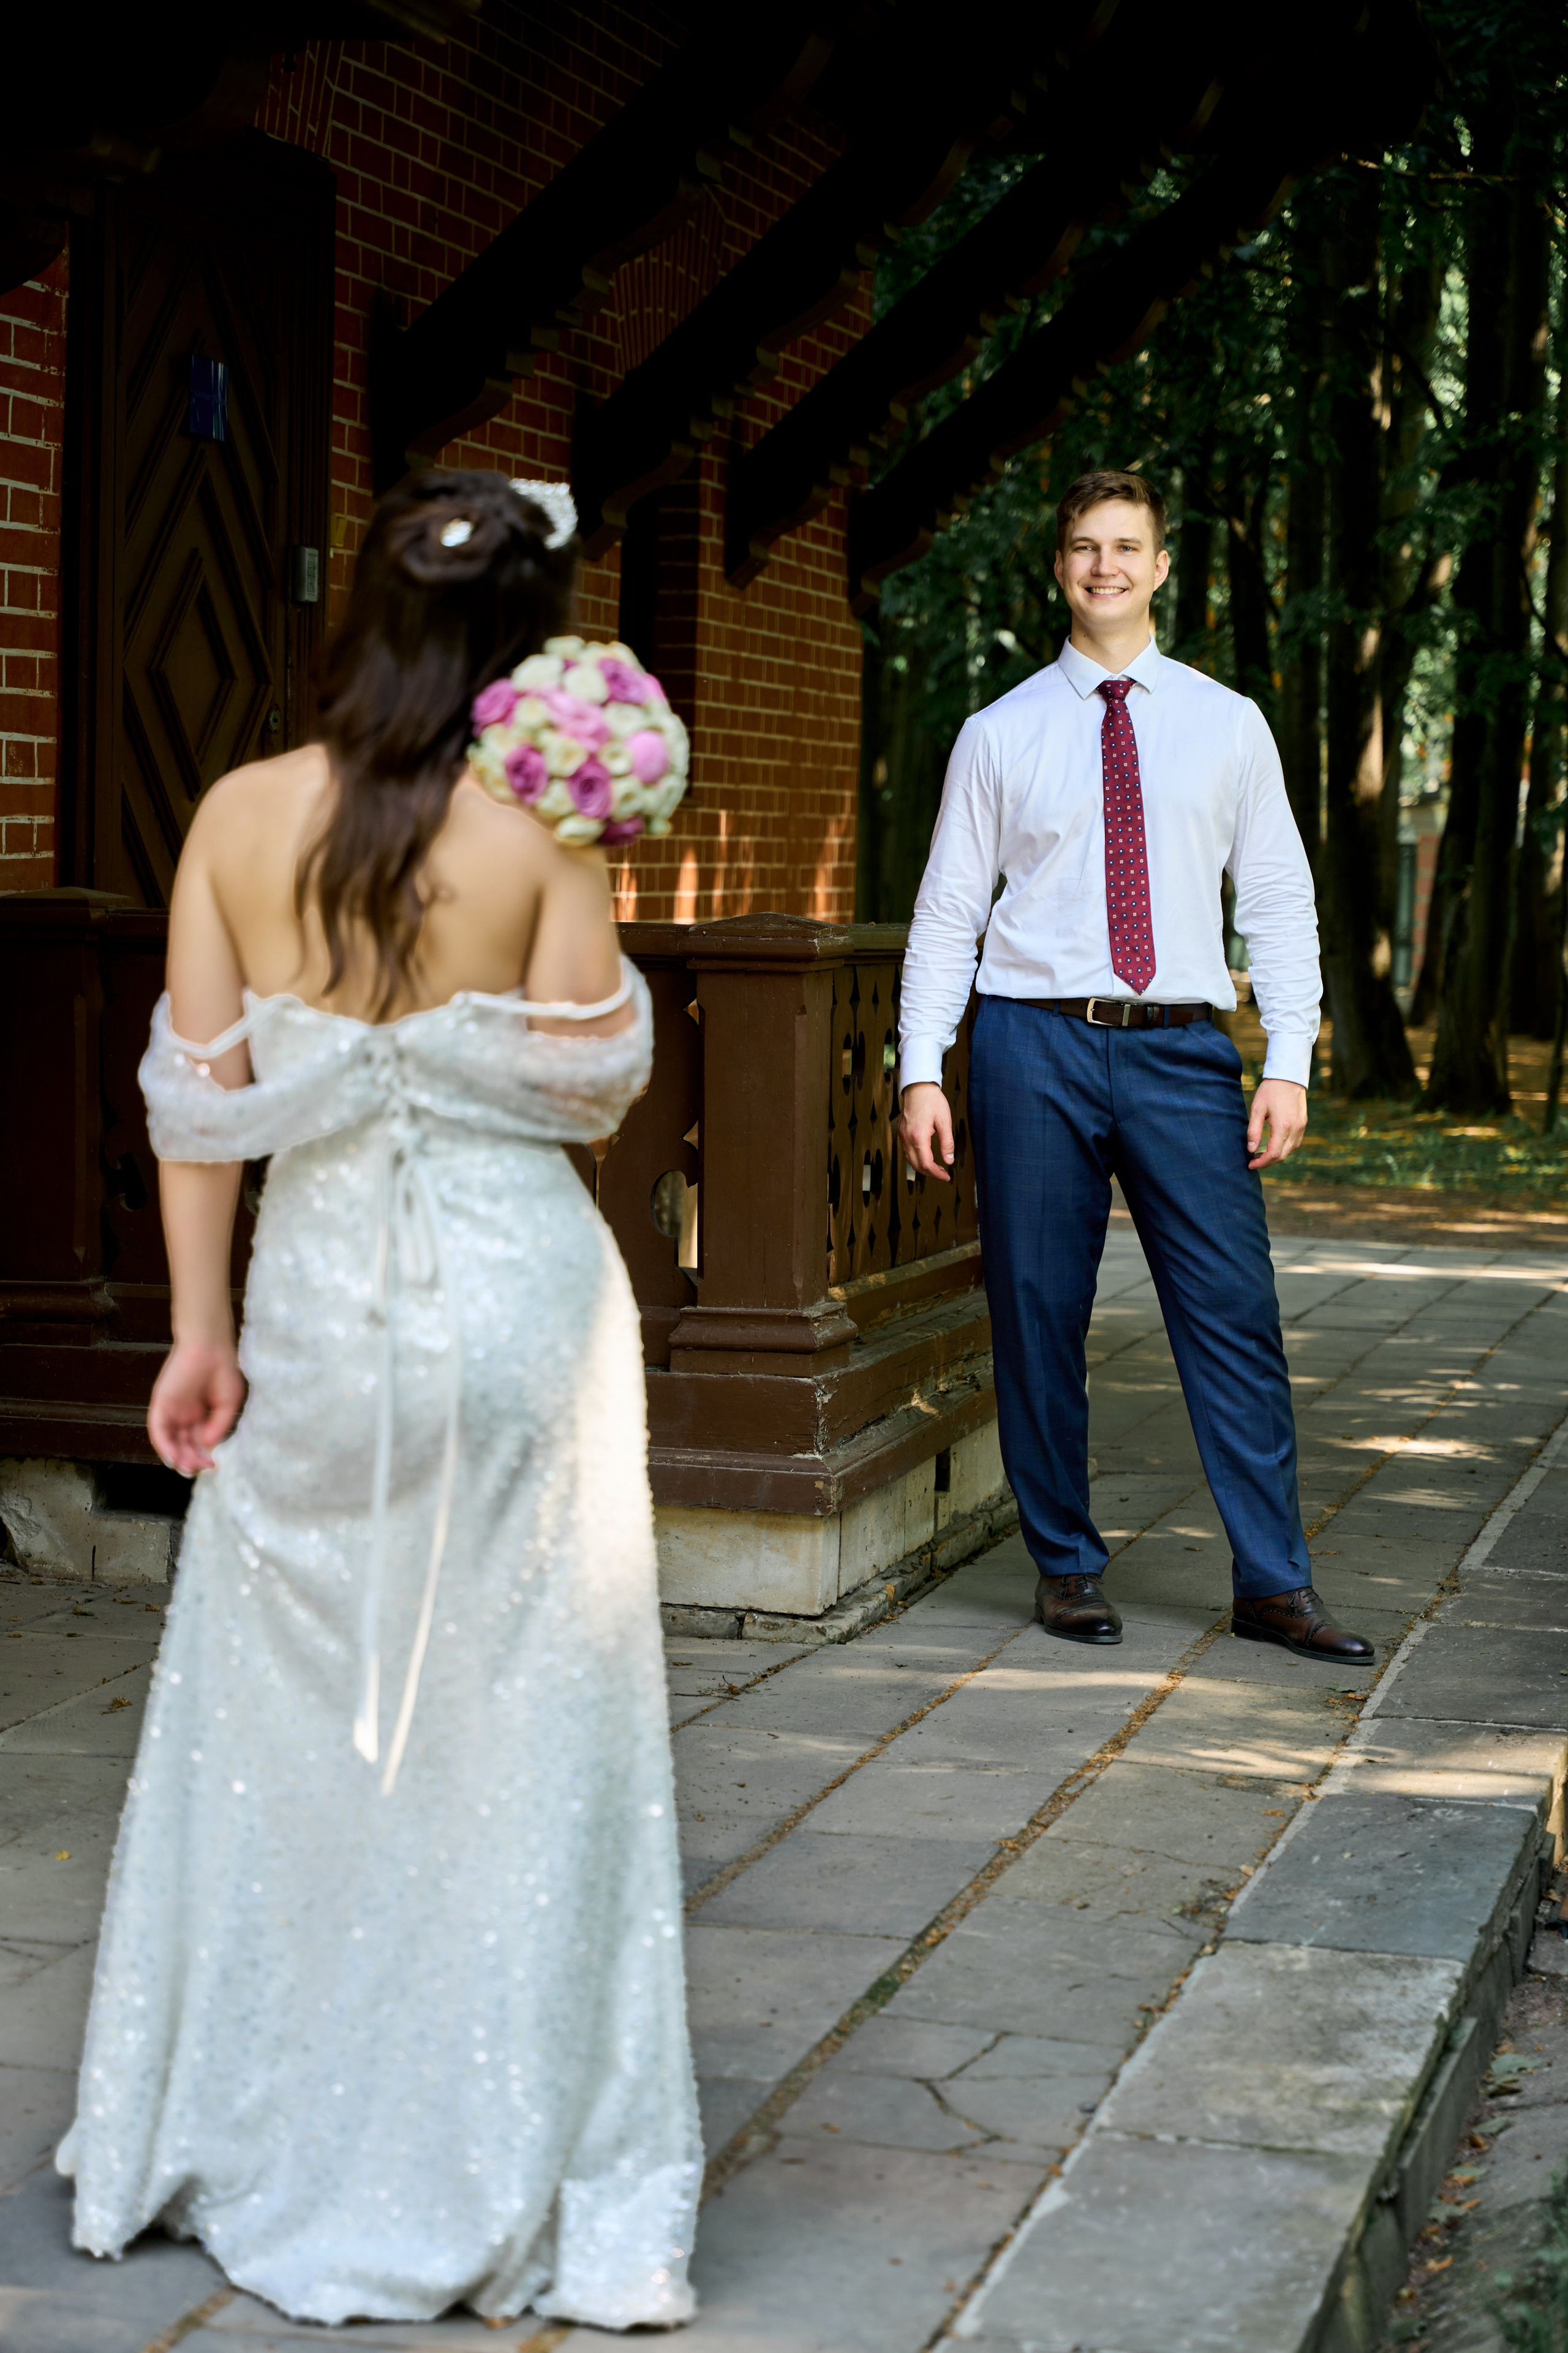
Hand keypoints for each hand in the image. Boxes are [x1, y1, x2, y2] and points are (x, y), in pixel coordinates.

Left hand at [148, 1338, 244, 1474]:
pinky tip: (173, 1459)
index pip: (198, 1441)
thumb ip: (219, 1427)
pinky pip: (158, 1431)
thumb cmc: (223, 1370)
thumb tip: (207, 1446)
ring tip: (188, 1469)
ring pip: (171, 1440)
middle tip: (200, 1469)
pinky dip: (164, 1446)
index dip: (205, 1455)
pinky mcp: (161, 1405)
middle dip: (192, 1459)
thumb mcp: (228, 1404)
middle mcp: (185, 1414)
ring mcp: (172, 1410)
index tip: (214, 1465)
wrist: (209, 1347)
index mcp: (201, 1412)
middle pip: (184, 1443)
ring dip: (178, 1457)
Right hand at [897, 1082, 954, 1182]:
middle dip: (930, 1173)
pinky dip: (916, 1159)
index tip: (946, 1176)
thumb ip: (947, 1143)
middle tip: (943, 1174)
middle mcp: (907, 1138)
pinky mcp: (901, 1132)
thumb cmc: (932, 1100)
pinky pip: (907, 1152)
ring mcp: (902, 1136)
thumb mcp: (944, 1121)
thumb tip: (949, 1160)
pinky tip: (926, 1157)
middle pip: (916, 1165)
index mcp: (918, 1136)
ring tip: (936, 1168)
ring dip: (922, 1167)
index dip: (937, 1173)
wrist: (917, 1086)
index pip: (926, 1164)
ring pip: (910, 1160)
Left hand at [1247, 1079, 1307, 1170]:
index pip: (1273, 1154)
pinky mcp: (1303, 1123)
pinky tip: (1274, 1144)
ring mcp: (1301, 1127)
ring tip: (1262, 1154)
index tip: (1250, 1164)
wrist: (1288, 1076)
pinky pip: (1295, 1142)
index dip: (1261, 1163)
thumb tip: (1251, 1149)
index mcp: (1283, 1127)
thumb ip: (1253, 1131)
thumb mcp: (1257, 1109)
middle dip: (1267, 1162)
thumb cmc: (1270, 1091)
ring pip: (1290, 1151)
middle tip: (1254, 1160)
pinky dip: (1285, 1148)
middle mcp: (1295, 1129)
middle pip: (1282, 1156)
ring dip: (1276, 1156)